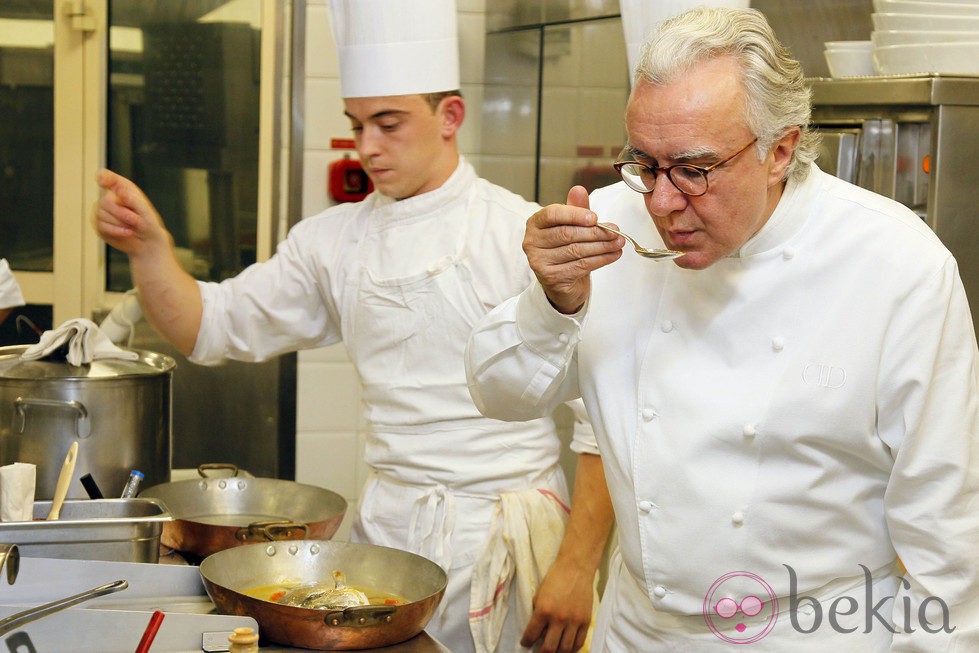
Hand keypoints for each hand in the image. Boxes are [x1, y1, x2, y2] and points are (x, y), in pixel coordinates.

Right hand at [93, 169, 172, 257]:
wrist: (147, 241)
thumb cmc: (148, 222)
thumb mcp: (144, 210)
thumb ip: (133, 200)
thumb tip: (120, 191)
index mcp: (122, 188)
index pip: (108, 178)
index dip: (104, 178)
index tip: (103, 181)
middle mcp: (109, 197)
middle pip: (105, 202)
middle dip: (122, 213)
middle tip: (136, 220)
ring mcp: (102, 211)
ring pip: (103, 215)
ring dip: (121, 224)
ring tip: (133, 227)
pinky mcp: (99, 225)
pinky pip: (102, 226)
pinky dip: (117, 231)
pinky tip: (127, 232)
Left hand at [520, 558, 594, 652]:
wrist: (576, 568)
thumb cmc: (555, 578)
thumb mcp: (539, 594)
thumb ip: (537, 613)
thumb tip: (537, 631)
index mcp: (543, 610)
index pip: (531, 635)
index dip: (526, 642)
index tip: (525, 643)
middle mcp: (558, 618)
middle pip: (549, 648)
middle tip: (539, 652)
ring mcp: (574, 621)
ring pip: (565, 649)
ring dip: (557, 652)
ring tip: (553, 651)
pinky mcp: (586, 621)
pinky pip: (579, 642)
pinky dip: (572, 649)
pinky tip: (566, 647)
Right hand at [523, 186, 622, 313]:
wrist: (561, 281)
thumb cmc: (565, 249)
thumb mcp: (571, 226)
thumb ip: (576, 209)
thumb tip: (578, 189)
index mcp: (535, 224)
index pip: (553, 215)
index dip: (575, 215)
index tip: (595, 217)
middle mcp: (532, 242)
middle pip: (567, 234)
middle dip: (595, 232)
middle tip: (615, 231)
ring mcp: (539, 261)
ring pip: (576, 250)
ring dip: (602, 246)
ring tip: (618, 243)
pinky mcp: (551, 277)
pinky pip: (580, 266)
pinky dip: (600, 260)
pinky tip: (612, 255)